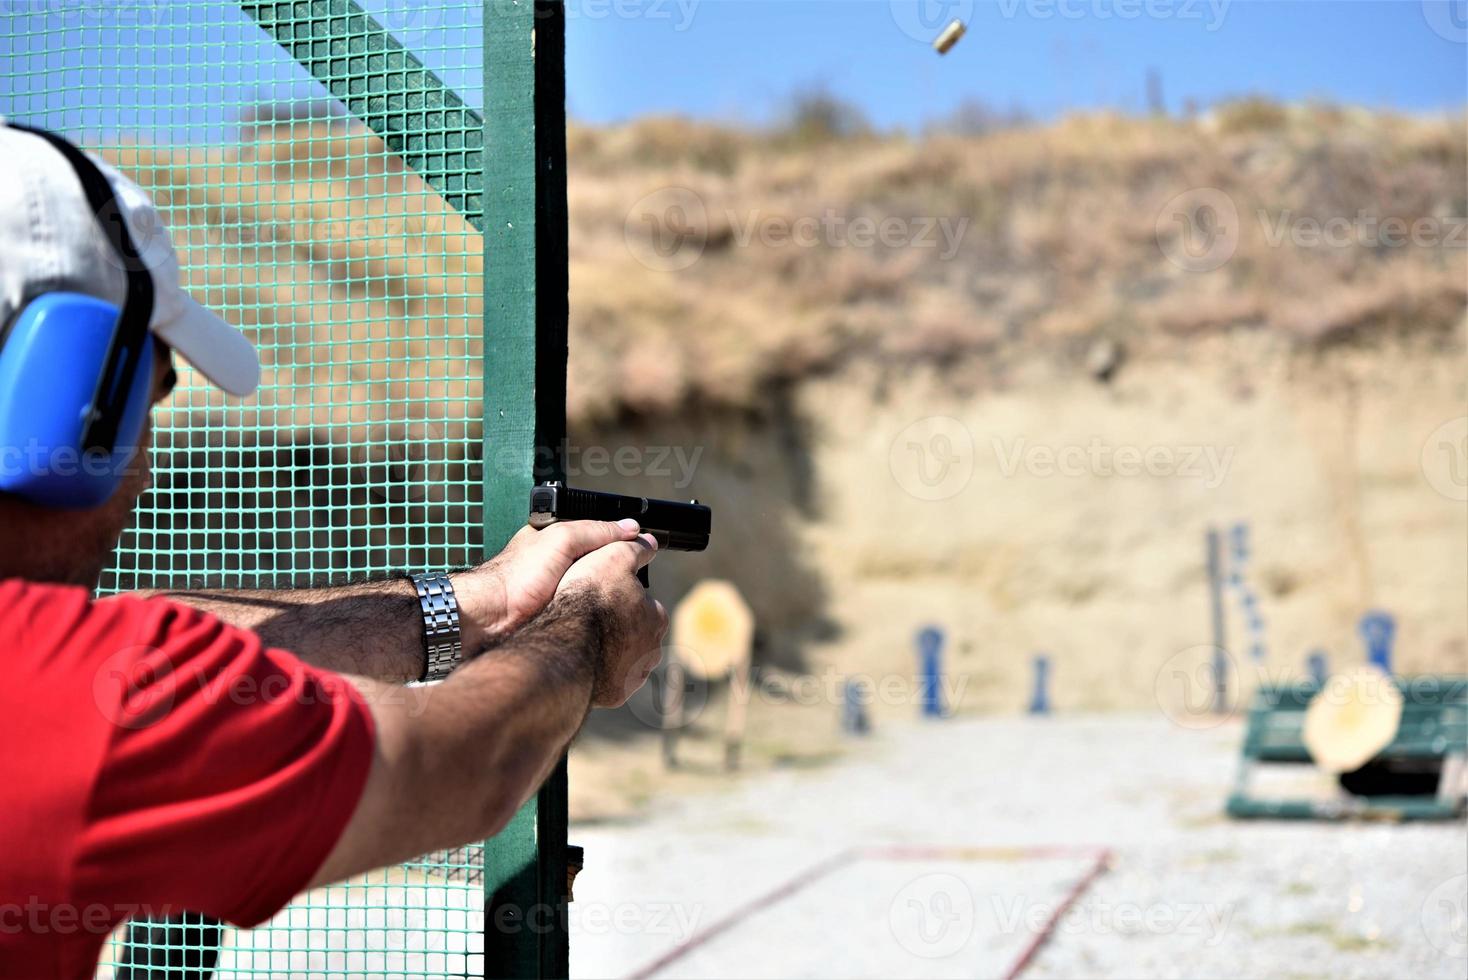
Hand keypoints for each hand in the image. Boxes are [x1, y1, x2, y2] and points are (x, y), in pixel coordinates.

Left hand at [454, 519, 642, 652]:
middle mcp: (558, 566)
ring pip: (597, 592)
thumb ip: (597, 532)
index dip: (623, 543)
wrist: (490, 619)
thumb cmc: (517, 576)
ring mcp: (558, 594)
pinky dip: (600, 616)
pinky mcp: (558, 618)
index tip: (648, 551)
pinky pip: (588, 614)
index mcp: (556, 541)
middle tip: (642, 584)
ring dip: (611, 598)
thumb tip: (633, 528)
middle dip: (619, 574)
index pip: (600, 537)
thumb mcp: (561, 541)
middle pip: (601, 566)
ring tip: (632, 605)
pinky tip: (611, 620)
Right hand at [558, 533, 668, 707]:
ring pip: (622, 660)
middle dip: (618, 628)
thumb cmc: (589, 599)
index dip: (622, 598)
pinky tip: (580, 661)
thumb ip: (634, 548)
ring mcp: (635, 676)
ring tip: (582, 640)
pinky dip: (596, 673)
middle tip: (589, 619)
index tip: (602, 596)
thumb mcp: (612, 557)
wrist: (565, 645)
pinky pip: (607, 681)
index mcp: (657, 619)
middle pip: (635, 635)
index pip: (645, 605)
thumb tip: (649, 542)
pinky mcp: (615, 695)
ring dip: (608, 652)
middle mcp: (653, 651)